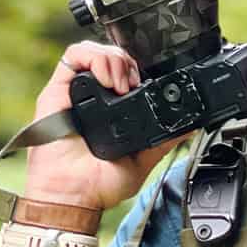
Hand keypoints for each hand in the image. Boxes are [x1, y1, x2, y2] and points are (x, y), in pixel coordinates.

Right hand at [23, 41, 191, 211]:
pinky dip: (94, 58)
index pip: (124, 73)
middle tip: (133, 85)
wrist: (72, 196)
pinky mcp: (56, 89)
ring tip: (121, 84)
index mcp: (109, 111)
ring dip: (115, 59)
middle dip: (129, 63)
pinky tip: (106, 79)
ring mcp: (74, 92)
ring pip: (96, 50)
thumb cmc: (97, 185)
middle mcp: (92, 98)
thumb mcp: (141, 159)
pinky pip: (73, 55)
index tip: (148, 84)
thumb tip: (190, 127)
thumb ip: (164, 141)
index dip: (138, 70)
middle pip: (112, 57)